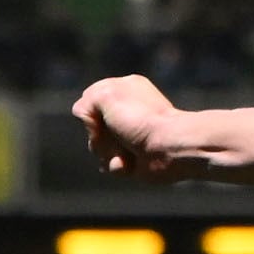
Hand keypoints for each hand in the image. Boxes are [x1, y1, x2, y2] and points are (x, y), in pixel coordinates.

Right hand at [73, 74, 206, 180]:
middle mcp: (127, 110)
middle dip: (98, 138)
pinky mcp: (134, 156)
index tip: (99, 119)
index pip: (89, 101)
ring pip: (99, 148)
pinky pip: (111, 164)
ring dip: (107, 154)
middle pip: (93, 127)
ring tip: (124, 153)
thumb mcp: (105, 96)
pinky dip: (117, 166)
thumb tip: (88, 122)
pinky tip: (129, 164)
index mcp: (124, 88)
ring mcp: (130, 134)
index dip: (89, 114)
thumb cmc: (139, 120)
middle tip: (115, 138)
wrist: (168, 149)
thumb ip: (86, 102)